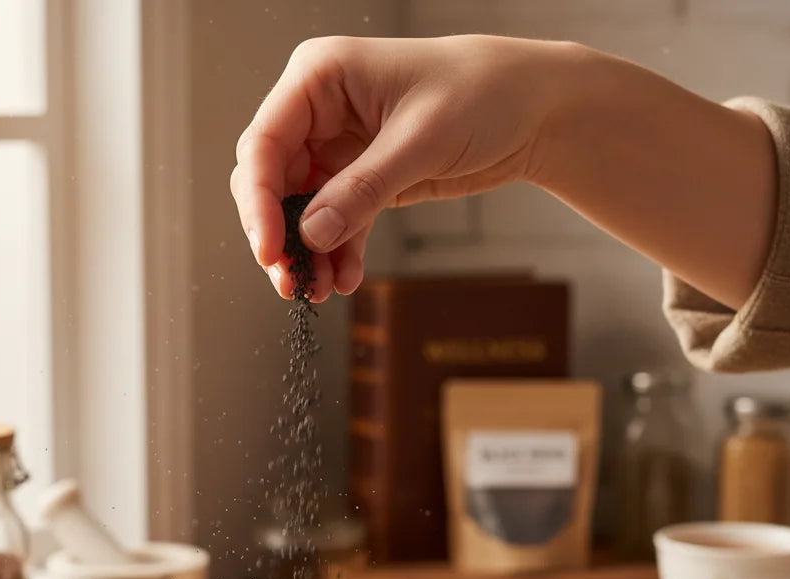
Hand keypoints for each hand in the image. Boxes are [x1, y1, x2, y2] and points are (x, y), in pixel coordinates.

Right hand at [230, 35, 575, 300]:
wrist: (531, 108)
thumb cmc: (481, 94)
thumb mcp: (420, 141)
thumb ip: (362, 189)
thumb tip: (312, 235)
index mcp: (320, 78)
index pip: (264, 143)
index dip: (258, 201)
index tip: (269, 250)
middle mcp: (319, 111)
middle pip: (270, 181)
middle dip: (279, 234)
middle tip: (291, 282)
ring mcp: (336, 147)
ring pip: (298, 210)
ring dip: (306, 253)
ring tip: (320, 290)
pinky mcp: (359, 178)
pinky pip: (333, 223)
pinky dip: (336, 253)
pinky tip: (345, 278)